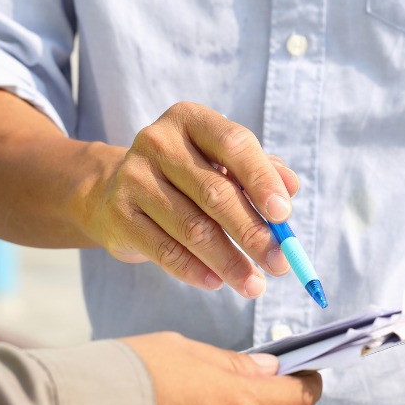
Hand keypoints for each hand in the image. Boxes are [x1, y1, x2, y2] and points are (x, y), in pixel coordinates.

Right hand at [83, 102, 300, 297]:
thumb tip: (291, 189)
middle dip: (253, 233)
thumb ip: (260, 172)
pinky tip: (217, 282)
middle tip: (280, 262)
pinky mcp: (117, 214)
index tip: (285, 216)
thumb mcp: (222, 163)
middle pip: (215, 193)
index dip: (262, 180)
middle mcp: (157, 142)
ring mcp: (133, 178)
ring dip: (230, 261)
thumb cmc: (186, 176)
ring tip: (254, 285)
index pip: (234, 143)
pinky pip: (164, 250)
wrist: (114, 190)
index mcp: (190, 119)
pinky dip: (195, 271)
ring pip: (192, 228)